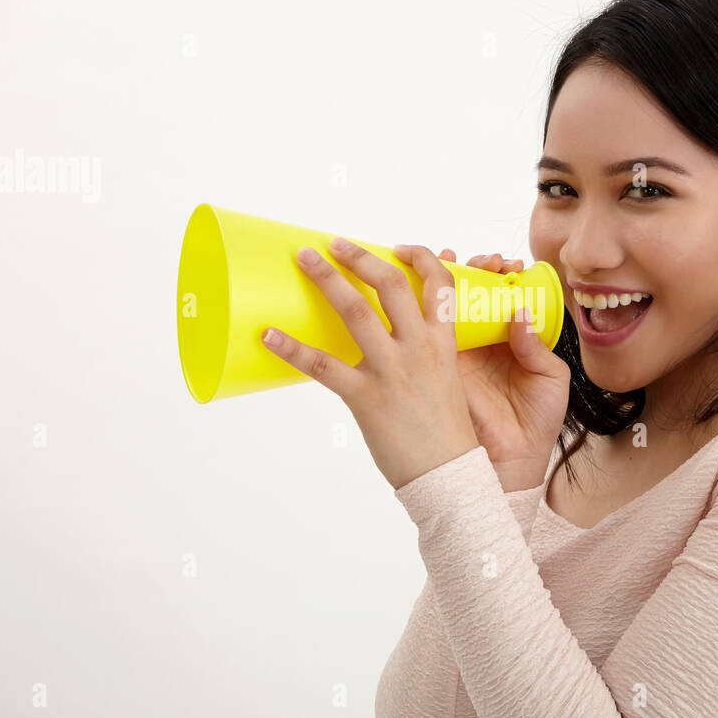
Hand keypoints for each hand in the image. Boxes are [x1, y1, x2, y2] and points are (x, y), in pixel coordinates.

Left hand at [261, 237, 479, 490]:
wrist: (449, 475)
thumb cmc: (446, 432)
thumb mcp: (448, 380)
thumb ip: (426, 354)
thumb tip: (392, 340)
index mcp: (443, 342)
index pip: (438, 284)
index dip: (418, 257)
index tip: (396, 247)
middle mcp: (419, 348)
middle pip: (389, 284)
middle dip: (359, 256)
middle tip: (333, 243)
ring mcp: (392, 370)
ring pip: (356, 311)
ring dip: (326, 279)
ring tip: (304, 259)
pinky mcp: (366, 397)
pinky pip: (323, 366)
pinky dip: (292, 348)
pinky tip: (269, 335)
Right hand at [435, 247, 571, 493]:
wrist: (513, 461)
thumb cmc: (537, 422)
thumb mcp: (550, 378)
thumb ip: (536, 346)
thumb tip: (520, 311)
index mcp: (506, 339)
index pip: (499, 296)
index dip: (501, 275)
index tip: (509, 266)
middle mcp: (479, 340)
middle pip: (469, 293)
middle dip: (473, 267)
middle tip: (485, 262)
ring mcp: (455, 352)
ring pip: (442, 304)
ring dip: (441, 276)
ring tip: (449, 258)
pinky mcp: (436, 366)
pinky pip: (422, 333)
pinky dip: (415, 307)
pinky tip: (417, 287)